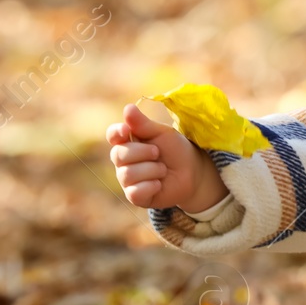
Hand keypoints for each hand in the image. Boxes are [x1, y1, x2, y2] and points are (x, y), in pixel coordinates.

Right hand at [106, 103, 228, 209]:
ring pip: (128, 174)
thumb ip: (143, 123)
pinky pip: (134, 192)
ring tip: (163, 169)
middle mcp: (123, 161)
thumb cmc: (175, 149)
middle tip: (158, 153)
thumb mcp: (162, 133)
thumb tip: (127, 108)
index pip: (113, 135)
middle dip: (143, 152)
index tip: (126, 130)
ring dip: (152, 170)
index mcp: (128, 141)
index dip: (116, 133)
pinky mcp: (135, 196)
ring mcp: (127, 179)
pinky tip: (159, 183)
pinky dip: (151, 186)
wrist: (192, 172)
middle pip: (118, 155)